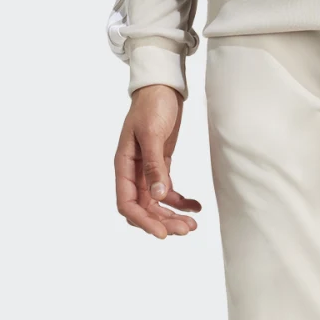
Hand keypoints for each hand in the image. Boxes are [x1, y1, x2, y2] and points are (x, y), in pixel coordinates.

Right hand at [114, 84, 200, 237]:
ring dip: (173, 215)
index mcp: (123, 165)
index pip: (127, 203)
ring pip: (156, 203)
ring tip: (193, 224)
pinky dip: (182, 201)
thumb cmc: (151, 105)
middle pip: (143, 208)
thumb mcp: (152, 134)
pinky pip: (168, 191)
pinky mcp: (161, 165)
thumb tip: (156, 196)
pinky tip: (196, 206)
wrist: (162, 86)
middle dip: (163, 221)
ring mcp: (147, 170)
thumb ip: (154, 166)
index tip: (163, 233)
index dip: (143, 221)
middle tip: (186, 230)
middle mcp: (133, 171)